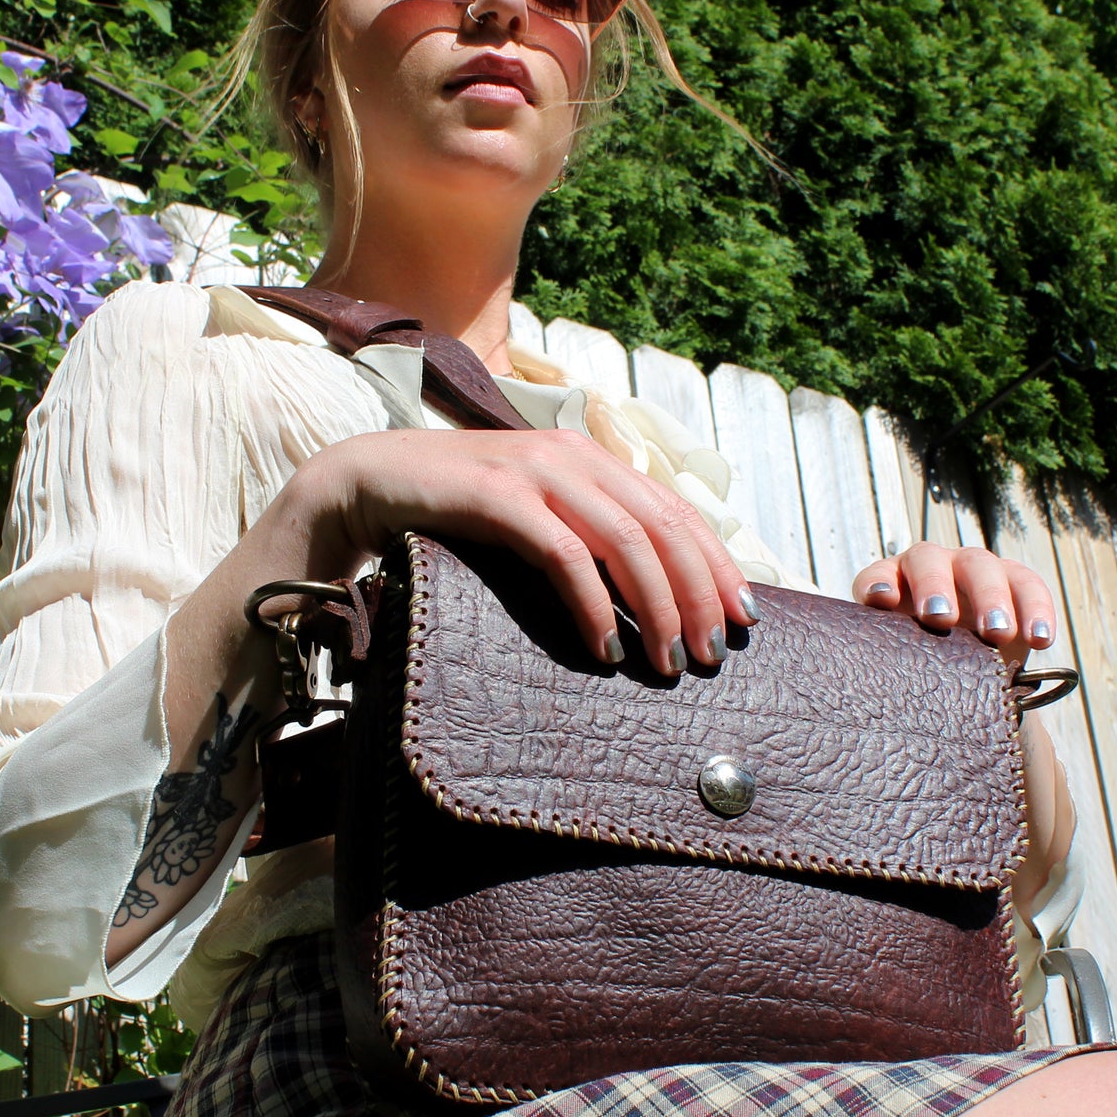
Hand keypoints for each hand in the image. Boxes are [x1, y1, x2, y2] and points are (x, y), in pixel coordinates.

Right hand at [291, 426, 759, 674]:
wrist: (372, 480)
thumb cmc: (458, 508)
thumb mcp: (535, 511)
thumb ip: (585, 531)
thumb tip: (651, 589)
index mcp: (591, 456)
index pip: (677, 510)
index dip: (718, 564)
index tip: (744, 617)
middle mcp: (573, 455)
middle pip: (664, 527)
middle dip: (698, 595)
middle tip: (711, 653)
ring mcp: (536, 471)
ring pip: (625, 540)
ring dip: (657, 607)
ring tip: (668, 661)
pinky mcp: (498, 496)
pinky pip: (565, 555)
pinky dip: (593, 605)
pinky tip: (605, 646)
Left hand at [852, 543, 1055, 664]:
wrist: (970, 673)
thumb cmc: (924, 668)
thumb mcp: (906, 665)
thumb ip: (893, 665)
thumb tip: (885, 697)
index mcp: (891, 583)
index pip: (878, 576)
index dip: (878, 584)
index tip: (882, 601)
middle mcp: (928, 566)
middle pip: (928, 560)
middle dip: (934, 586)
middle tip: (940, 619)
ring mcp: (970, 566)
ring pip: (979, 565)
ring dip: (988, 597)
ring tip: (996, 633)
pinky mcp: (1013, 578)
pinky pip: (1027, 584)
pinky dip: (1036, 609)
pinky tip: (1040, 639)